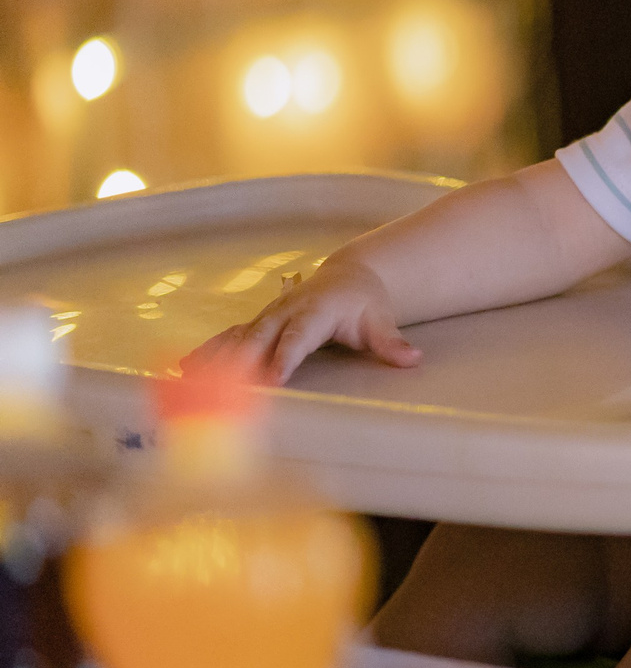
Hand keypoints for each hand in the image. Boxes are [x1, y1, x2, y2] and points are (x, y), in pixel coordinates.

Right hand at [183, 259, 420, 386]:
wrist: (348, 278)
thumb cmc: (364, 304)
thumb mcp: (381, 320)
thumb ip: (391, 342)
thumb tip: (413, 358)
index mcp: (316, 311)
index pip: (299, 337)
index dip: (285, 357)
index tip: (272, 379)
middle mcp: (285, 312)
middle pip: (259, 337)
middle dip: (239, 362)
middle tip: (218, 389)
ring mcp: (267, 316)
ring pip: (236, 336)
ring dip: (212, 356)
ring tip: (185, 378)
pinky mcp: (256, 323)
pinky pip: (228, 337)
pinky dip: (206, 351)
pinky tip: (181, 368)